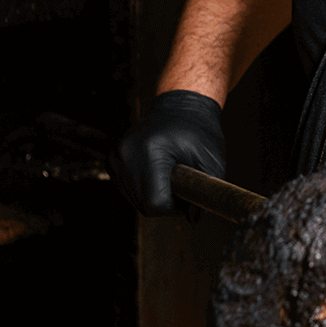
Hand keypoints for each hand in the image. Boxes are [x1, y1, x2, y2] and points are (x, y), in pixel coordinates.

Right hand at [109, 90, 225, 215]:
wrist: (181, 108)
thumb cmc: (199, 133)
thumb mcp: (211, 160)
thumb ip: (205, 192)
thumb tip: (193, 218)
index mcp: (151, 150)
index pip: (156, 202)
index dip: (175, 207)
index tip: (186, 195)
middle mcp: (127, 152)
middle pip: (143, 204)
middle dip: (165, 202)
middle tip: (181, 184)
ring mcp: (116, 155)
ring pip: (134, 200)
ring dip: (153, 195)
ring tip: (169, 175)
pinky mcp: (111, 159)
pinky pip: (127, 189)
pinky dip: (143, 188)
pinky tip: (156, 172)